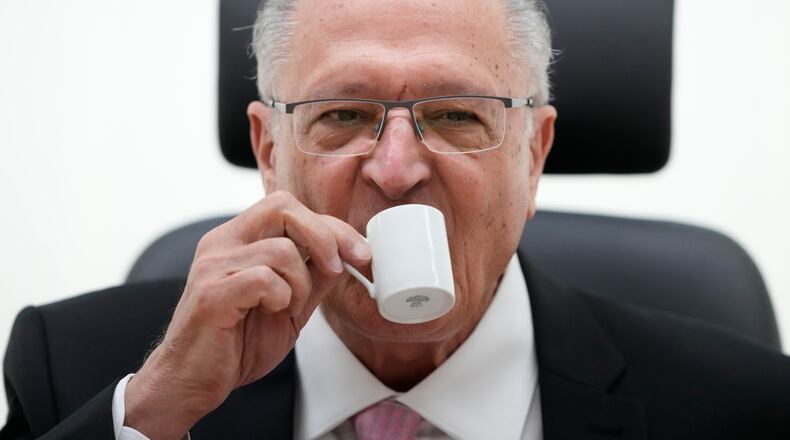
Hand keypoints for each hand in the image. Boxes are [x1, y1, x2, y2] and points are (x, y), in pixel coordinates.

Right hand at [123, 191, 369, 439]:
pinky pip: (264, 278)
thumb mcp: (287, 304)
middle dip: (324, 237)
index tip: (361, 253)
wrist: (192, 382)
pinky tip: (270, 312)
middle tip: (336, 270)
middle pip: (282, 205)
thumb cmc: (236, 343)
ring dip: (300, 282)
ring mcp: (214, 265)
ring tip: (287, 306)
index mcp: (238, 239)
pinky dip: (280, 297)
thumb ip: (311, 276)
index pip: (290, 207)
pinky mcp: (212, 293)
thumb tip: (346, 255)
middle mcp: (222, 242)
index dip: (332, 227)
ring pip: (281, 249)